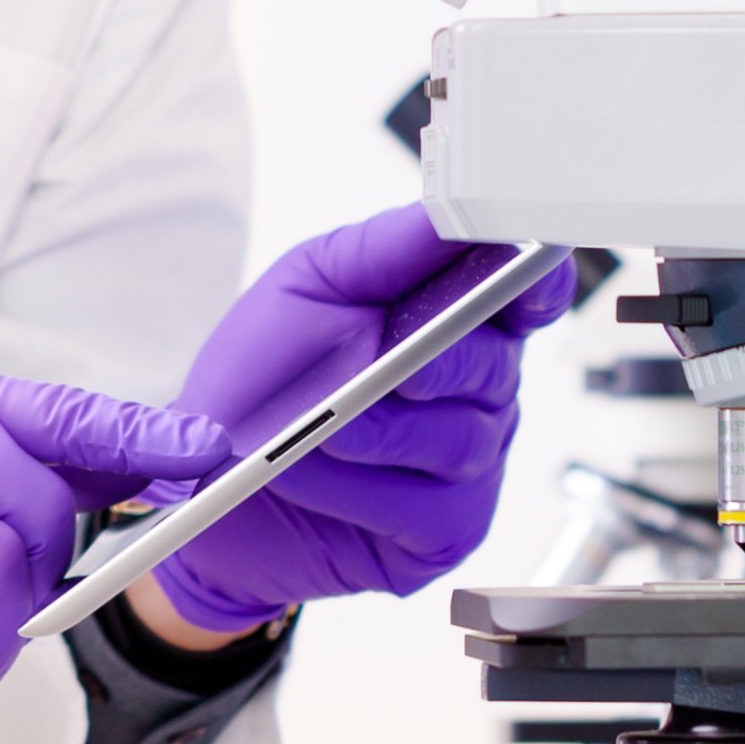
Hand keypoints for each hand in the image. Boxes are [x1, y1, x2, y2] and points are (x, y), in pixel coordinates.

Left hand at [146, 207, 573, 637]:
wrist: (208, 475)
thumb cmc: (265, 376)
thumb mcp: (309, 286)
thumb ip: (386, 248)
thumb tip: (452, 213)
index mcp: (457, 321)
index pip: (528, 298)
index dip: (536, 286)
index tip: (526, 271)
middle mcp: (478, 392)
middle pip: (494, 366)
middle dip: (435, 361)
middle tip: (384, 363)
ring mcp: (469, 465)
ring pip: (460, 440)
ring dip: (378, 431)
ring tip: (316, 429)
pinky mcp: (445, 530)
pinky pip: (425, 506)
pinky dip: (356, 488)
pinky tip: (306, 473)